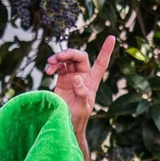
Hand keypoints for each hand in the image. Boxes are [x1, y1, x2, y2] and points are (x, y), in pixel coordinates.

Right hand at [47, 35, 115, 158]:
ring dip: (58, 58)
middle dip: (69, 53)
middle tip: (59, 57)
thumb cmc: (78, 118)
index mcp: (92, 81)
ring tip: (50, 63)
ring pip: (67, 59)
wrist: (66, 123)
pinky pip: (58, 66)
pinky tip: (48, 70)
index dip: (106, 50)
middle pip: (79, 57)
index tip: (111, 37)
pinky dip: (52, 65)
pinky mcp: (62, 79)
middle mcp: (83, 76)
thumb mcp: (82, 107)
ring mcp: (72, 76)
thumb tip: (77, 78)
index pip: (101, 63)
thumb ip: (81, 93)